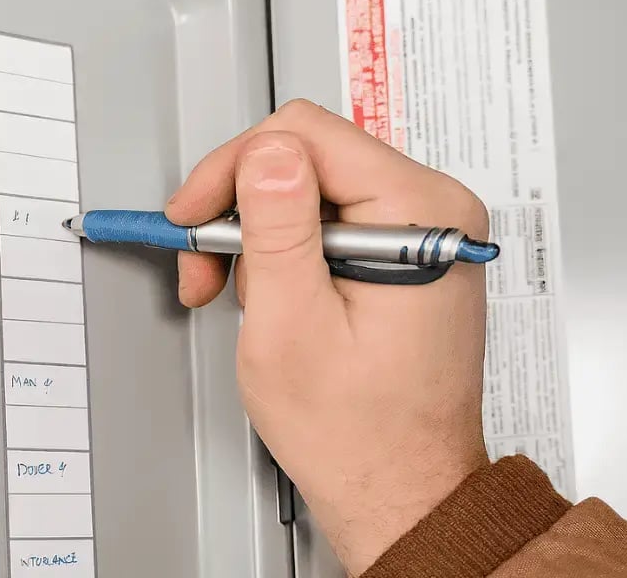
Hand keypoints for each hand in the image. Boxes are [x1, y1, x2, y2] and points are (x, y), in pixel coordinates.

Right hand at [167, 100, 490, 573]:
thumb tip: (264, 152)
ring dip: (259, 239)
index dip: (231, 169)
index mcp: (420, 215)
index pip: (305, 135)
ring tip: (246, 302)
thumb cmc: (359, 433)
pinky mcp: (405, 254)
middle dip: (240, 210)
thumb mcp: (292, 327)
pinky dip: (285, 257)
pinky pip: (329, 223)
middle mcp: (434, 211)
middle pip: (307, 157)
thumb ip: (277, 229)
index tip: (193, 216)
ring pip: (311, 190)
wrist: (401, 490)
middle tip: (203, 266)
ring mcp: (422, 232)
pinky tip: (274, 301)